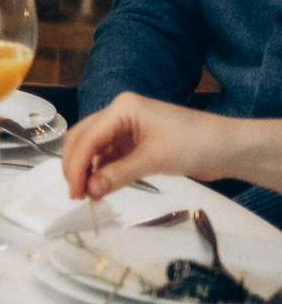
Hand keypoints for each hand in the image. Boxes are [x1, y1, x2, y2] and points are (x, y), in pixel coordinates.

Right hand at [61, 92, 267, 198]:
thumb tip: (89, 191)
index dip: (76, 166)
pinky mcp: (134, 142)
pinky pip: (109, 156)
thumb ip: (117, 175)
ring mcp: (126, 128)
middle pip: (83, 139)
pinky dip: (102, 171)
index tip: (75, 193)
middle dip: (76, 166)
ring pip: (93, 148)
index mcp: (121, 108)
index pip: (87, 138)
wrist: (229, 148)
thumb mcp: (154, 160)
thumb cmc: (195, 144)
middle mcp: (119, 114)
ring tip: (89, 195)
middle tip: (76, 194)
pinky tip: (101, 187)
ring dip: (88, 170)